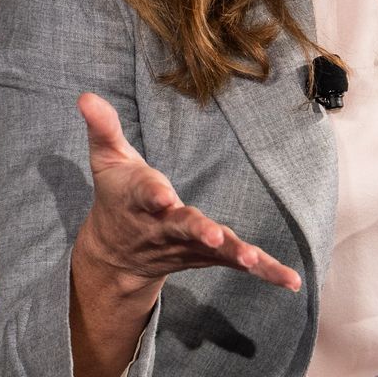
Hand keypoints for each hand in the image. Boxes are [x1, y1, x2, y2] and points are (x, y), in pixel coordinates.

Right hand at [71, 92, 302, 295]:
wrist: (117, 254)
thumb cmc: (118, 195)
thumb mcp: (107, 159)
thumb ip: (103, 128)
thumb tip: (86, 96)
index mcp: (141, 198)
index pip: (147, 194)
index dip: (155, 194)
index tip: (163, 196)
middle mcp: (165, 226)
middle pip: (183, 227)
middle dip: (197, 231)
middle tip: (212, 236)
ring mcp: (188, 246)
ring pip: (213, 251)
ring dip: (234, 254)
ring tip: (253, 260)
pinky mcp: (208, 256)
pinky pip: (238, 263)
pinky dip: (265, 271)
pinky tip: (292, 281)